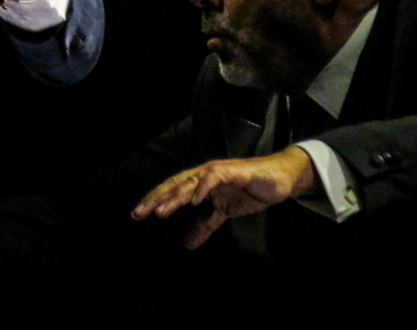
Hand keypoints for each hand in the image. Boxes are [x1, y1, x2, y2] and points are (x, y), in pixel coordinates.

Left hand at [131, 147, 318, 248]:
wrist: (279, 179)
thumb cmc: (249, 191)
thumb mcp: (223, 212)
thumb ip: (205, 225)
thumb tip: (186, 243)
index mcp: (198, 183)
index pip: (171, 191)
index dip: (154, 201)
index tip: (137, 215)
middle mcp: (202, 174)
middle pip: (173, 185)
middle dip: (155, 199)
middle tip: (138, 213)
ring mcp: (216, 171)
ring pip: (189, 182)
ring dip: (174, 197)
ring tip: (160, 212)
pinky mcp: (232, 172)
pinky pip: (213, 178)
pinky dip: (202, 188)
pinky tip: (193, 200)